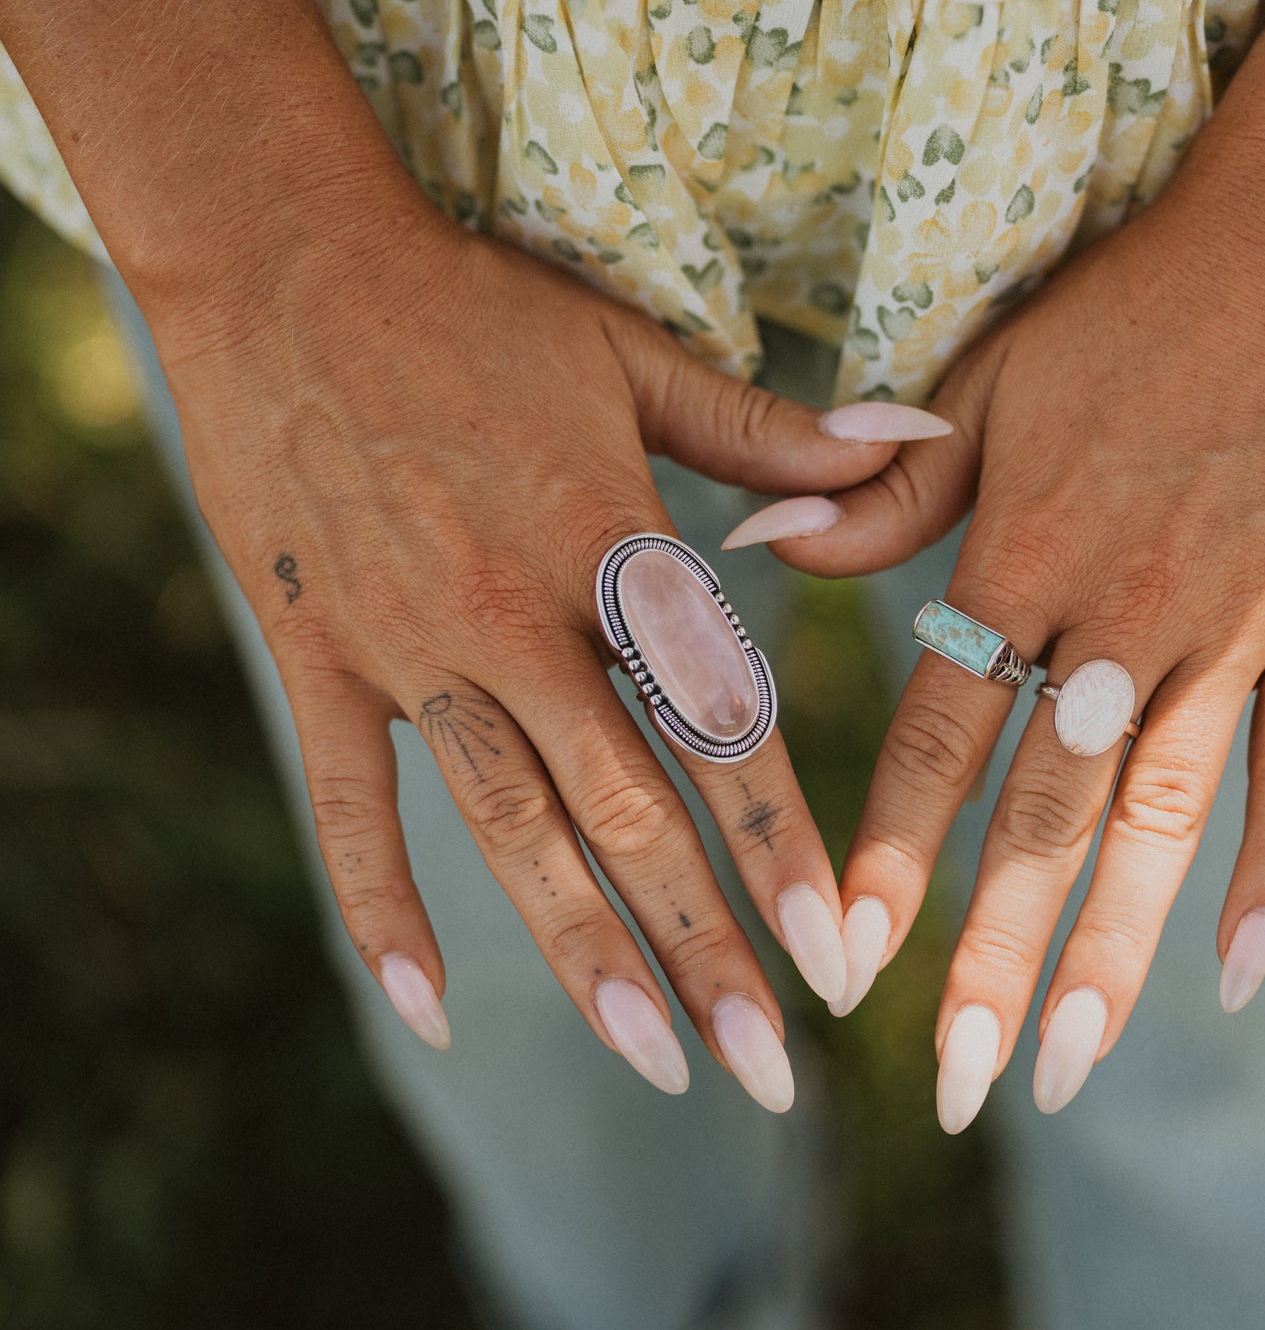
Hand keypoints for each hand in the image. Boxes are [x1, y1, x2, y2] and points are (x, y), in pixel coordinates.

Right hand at [146, 181, 941, 1104]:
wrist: (285, 264)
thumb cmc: (474, 307)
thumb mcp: (633, 355)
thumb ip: (774, 433)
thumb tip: (914, 436)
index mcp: (610, 546)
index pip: (716, 722)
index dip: (780, 843)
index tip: (835, 955)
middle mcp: (516, 616)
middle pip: (625, 810)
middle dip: (703, 945)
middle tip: (769, 1065)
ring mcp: (409, 648)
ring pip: (508, 829)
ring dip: (581, 953)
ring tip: (654, 1063)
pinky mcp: (314, 659)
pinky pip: (351, 809)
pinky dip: (383, 912)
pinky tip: (433, 1014)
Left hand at [727, 155, 1264, 1128]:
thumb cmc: (1128, 307)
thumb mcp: (988, 382)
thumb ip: (882, 489)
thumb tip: (752, 546)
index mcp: (1026, 552)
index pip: (941, 734)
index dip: (891, 852)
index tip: (845, 963)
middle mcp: (1124, 610)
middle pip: (1047, 810)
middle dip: (994, 953)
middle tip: (955, 1084)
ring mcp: (1235, 626)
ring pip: (1166, 815)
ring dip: (1115, 949)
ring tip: (1065, 1067)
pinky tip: (1237, 975)